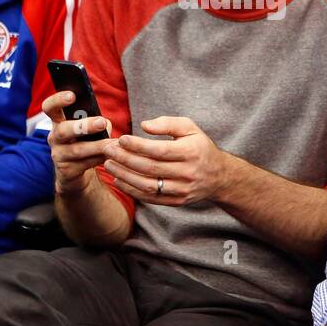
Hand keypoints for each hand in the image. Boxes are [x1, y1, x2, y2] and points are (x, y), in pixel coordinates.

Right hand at [44, 90, 113, 200]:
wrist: (76, 174)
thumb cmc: (84, 143)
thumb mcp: (88, 130)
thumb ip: (96, 122)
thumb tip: (104, 123)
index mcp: (58, 122)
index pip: (50, 107)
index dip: (58, 100)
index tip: (72, 95)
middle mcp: (54, 137)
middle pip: (63, 130)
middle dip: (83, 126)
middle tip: (101, 122)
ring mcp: (59, 155)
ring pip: (77, 149)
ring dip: (97, 146)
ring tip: (112, 143)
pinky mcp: (67, 171)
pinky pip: (84, 164)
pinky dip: (99, 159)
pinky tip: (109, 156)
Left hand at [100, 116, 227, 206]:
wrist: (219, 176)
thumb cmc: (199, 147)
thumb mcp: (190, 128)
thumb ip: (167, 123)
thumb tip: (144, 125)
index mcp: (191, 152)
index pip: (160, 150)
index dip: (138, 145)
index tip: (121, 139)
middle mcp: (187, 173)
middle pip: (150, 168)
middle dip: (125, 159)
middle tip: (108, 150)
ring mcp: (182, 190)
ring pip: (147, 185)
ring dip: (124, 175)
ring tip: (108, 164)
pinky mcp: (176, 201)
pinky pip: (150, 198)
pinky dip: (131, 190)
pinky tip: (119, 179)